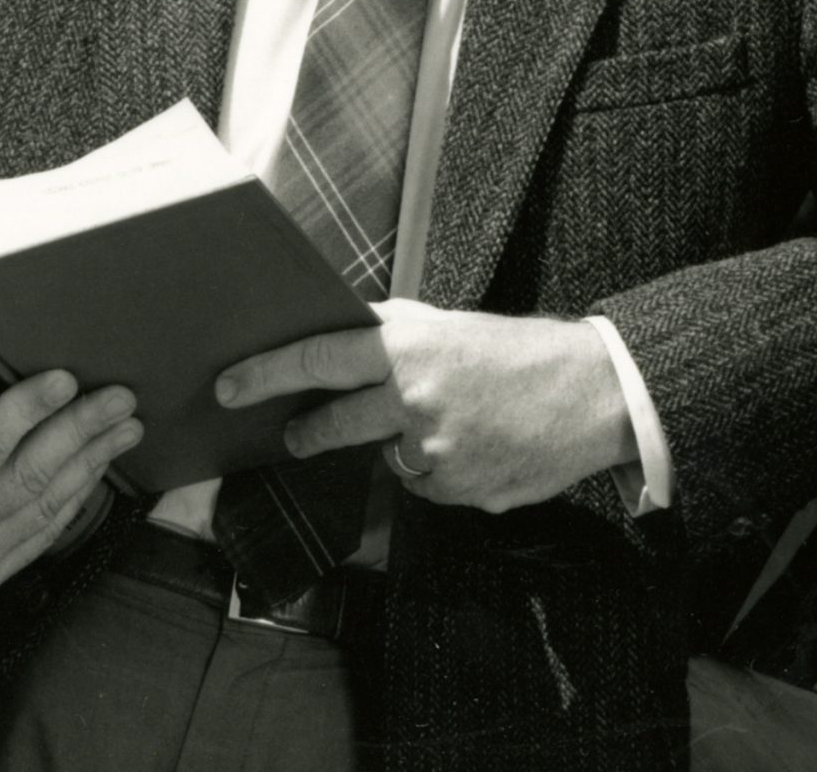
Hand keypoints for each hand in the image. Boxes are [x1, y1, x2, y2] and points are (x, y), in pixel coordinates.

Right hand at [0, 368, 139, 594]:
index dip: (23, 413)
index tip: (63, 377)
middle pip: (27, 477)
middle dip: (79, 431)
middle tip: (120, 395)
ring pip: (45, 504)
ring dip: (93, 460)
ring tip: (128, 423)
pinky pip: (44, 532)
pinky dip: (78, 495)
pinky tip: (102, 462)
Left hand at [215, 301, 634, 512]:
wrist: (589, 394)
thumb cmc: (517, 352)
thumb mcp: (448, 326)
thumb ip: (392, 336)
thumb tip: (338, 342)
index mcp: (409, 348)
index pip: (318, 359)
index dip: (265, 373)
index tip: (227, 386)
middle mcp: (413, 401)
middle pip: (334, 426)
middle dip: (309, 432)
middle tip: (295, 435)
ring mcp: (434, 453)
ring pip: (388, 458)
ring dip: (404, 445)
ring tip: (456, 420)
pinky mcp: (457, 492)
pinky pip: (425, 485)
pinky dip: (439, 470)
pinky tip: (476, 446)